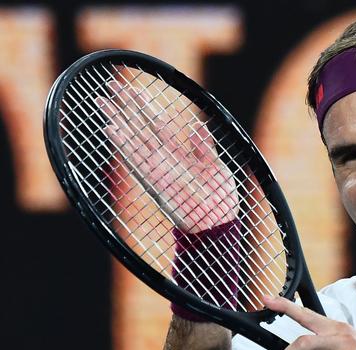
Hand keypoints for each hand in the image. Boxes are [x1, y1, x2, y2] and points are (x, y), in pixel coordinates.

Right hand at [96, 81, 238, 232]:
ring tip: (101, 102)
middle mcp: (165, 157)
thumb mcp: (216, 168)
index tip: (132, 87)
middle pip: (140, 125)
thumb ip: (204, 148)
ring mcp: (157, 168)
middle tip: (108, 85)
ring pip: (133, 138)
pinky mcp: (153, 182)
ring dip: (117, 120)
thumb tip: (198, 126)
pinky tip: (110, 130)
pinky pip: (135, 160)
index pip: (158, 121)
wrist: (218, 224)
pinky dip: (123, 145)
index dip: (145, 104)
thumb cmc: (221, 198)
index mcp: (180, 151)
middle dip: (125, 106)